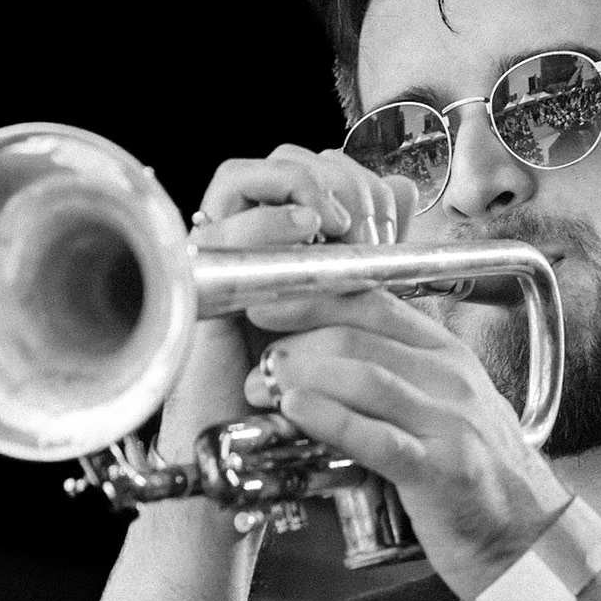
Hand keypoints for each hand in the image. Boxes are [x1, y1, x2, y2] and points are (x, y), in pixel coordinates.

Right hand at [156, 146, 418, 461]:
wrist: (264, 442)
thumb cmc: (303, 380)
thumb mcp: (354, 302)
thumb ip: (374, 246)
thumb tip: (401, 188)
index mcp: (282, 235)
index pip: (315, 164)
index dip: (358, 181)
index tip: (387, 229)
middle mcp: (244, 237)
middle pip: (281, 158)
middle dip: (338, 182)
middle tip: (366, 232)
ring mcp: (217, 256)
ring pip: (239, 175)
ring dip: (302, 188)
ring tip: (336, 226)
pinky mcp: (198, 283)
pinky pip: (217, 224)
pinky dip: (266, 220)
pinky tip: (305, 232)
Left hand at [239, 287, 571, 599]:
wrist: (530, 538)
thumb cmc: (476, 475)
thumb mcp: (441, 407)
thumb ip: (394, 376)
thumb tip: (317, 358)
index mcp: (447, 354)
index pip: (372, 304)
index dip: (311, 299)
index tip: (265, 304)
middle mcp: (451, 378)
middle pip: (358, 338)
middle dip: (296, 346)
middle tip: (258, 368)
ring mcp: (450, 422)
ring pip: (365, 378)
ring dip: (303, 377)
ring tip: (264, 388)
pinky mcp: (442, 470)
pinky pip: (378, 437)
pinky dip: (331, 419)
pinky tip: (297, 411)